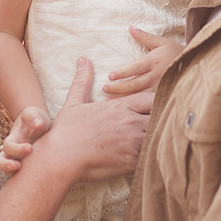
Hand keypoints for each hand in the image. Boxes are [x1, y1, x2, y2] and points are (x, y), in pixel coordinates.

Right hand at [0, 106, 50, 174]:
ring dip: (12, 173)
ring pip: (7, 171)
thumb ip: (34, 116)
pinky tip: (36, 178)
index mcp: (14, 139)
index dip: (16, 149)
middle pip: (1, 161)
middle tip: (19, 165)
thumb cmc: (37, 119)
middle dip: (7, 165)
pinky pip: (19, 177)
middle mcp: (13, 151)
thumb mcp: (34, 113)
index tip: (30, 148)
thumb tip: (38, 123)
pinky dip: (23, 179)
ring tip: (23, 175)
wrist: (42, 126)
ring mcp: (18, 160)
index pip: (8, 146)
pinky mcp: (25, 167)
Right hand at [35, 57, 151, 182]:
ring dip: (157, 139)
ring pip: (158, 137)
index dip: (156, 103)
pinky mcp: (131, 161)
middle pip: (160, 117)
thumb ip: (82, 81)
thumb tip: (83, 60)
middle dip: (160, 121)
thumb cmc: (66, 131)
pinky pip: (150, 158)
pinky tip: (147, 160)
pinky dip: (150, 158)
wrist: (60, 158)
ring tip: (156, 143)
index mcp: (120, 106)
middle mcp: (130, 122)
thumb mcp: (74, 102)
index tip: (153, 109)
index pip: (152, 99)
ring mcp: (132, 142)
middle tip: (160, 126)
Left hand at [102, 26, 184, 97]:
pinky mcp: (162, 95)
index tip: (110, 75)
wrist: (195, 65)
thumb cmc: (176, 52)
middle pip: (134, 83)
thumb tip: (130, 27)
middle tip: (104, 88)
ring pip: (139, 95)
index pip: (136, 68)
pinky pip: (146, 101)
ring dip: (123, 97)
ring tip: (108, 98)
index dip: (123, 72)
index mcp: (154, 61)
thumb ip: (145, 37)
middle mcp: (156, 75)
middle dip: (119, 87)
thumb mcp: (162, 42)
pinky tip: (125, 105)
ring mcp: (159, 87)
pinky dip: (135, 104)